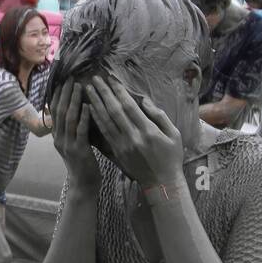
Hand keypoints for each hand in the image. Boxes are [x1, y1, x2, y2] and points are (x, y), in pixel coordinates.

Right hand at [49, 78, 98, 187]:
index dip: (58, 95)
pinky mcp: (79, 151)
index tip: (63, 80)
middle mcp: (59, 139)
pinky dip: (84, 117)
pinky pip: (81, 131)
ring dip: (74, 101)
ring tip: (80, 86)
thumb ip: (72, 129)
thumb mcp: (73, 144)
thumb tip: (75, 110)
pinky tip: (89, 106)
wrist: (84, 184)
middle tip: (71, 78)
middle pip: (59, 111)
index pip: (54, 111)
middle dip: (65, 93)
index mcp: (57, 136)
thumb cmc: (83, 163)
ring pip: (68, 118)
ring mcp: (68, 145)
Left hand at [85, 74, 183, 188]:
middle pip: (114, 111)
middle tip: (94, 79)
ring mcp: (122, 146)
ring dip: (95, 104)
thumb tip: (144, 100)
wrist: (161, 183)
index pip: (129, 106)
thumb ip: (159, 116)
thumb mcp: (174, 135)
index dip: (118, 91)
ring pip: (105, 121)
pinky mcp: (117, 152)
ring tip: (88, 90)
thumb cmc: (171, 157)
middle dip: (103, 93)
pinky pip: (104, 133)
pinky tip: (90, 110)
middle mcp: (132, 137)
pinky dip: (96, 120)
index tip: (111, 78)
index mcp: (148, 131)